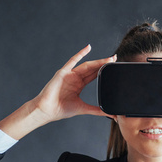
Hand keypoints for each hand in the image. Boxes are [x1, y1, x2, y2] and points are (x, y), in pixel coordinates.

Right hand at [0, 45, 115, 139]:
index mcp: (78, 85)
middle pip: (92, 69)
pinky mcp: (63, 72)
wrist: (47, 110)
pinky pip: (72, 61)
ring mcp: (69, 74)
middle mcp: (75, 78)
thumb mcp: (83, 108)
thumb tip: (110, 114)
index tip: (113, 66)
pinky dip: (80, 54)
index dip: (103, 70)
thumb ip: (97, 110)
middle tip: (115, 58)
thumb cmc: (60, 109)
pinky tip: (88, 48)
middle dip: (104, 63)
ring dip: (98, 61)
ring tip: (109, 58)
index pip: (94, 75)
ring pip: (86, 65)